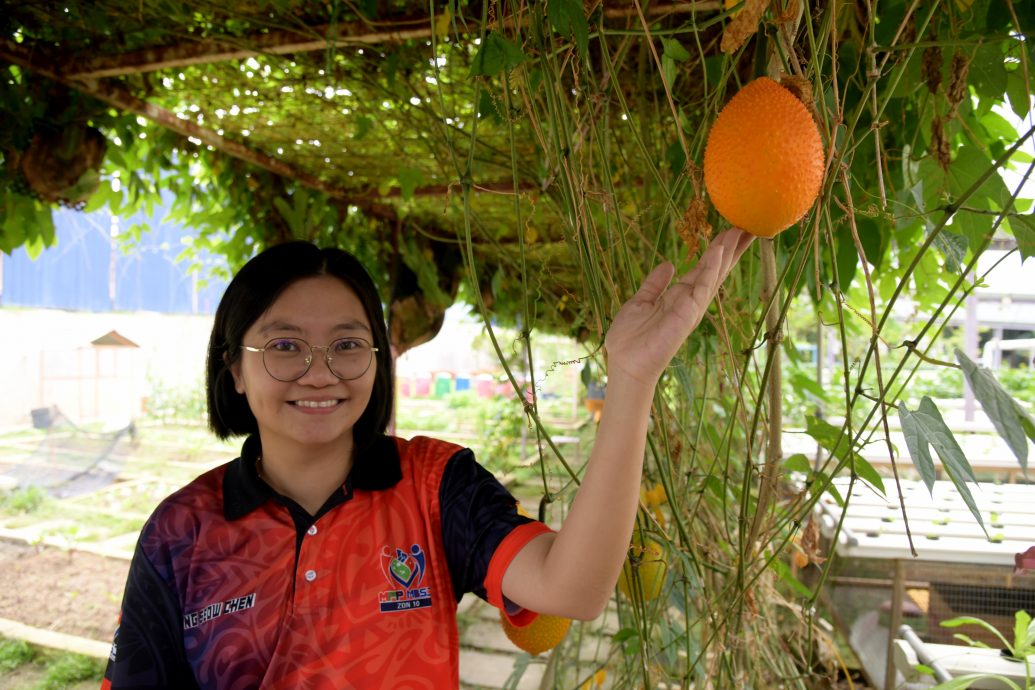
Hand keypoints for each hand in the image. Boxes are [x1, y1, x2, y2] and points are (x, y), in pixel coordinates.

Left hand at [604, 228, 754, 385]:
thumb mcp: (641, 302)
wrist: (626, 362)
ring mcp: (691, 307)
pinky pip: (702, 287)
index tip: (732, 231)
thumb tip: (668, 264)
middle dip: (731, 249)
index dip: (718, 250)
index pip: (704, 269)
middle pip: (716, 269)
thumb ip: (655, 284)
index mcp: (679, 296)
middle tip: (748, 225)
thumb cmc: (631, 338)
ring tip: (739, 231)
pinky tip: (718, 252)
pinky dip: (711, 269)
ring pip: (714, 275)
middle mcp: (690, 300)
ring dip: (726, 253)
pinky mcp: (687, 314)